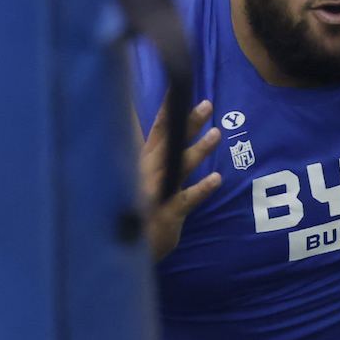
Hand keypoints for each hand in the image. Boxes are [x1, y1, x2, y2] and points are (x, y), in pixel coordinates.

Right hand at [141, 96, 223, 262]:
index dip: (169, 109)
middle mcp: (148, 174)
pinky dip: (200, 189)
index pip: (158, 131)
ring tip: (217, 134)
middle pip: (170, 143)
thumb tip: (169, 142)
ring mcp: (157, 193)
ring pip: (179, 166)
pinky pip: (185, 199)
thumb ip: (157, 164)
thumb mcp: (144, 186)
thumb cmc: (138, 216)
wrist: (122, 251)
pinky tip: (216, 179)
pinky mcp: (166, 215)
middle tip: (207, 104)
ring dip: (198, 150)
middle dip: (188, 123)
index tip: (180, 88)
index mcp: (144, 164)